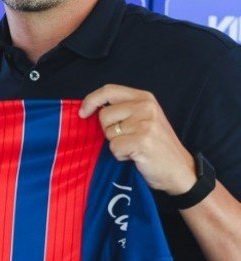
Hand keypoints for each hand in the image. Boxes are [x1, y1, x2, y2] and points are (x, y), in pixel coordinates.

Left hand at [79, 84, 195, 194]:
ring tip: (134, 147)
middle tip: (128, 139)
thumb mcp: (144, 119)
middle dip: (109, 131)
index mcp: (144, 98)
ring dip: (116, 145)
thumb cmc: (156, 146)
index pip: (109, 90)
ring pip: (108, 133)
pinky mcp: (142, 141)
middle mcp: (146, 107)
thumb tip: (90, 109)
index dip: (91, 100)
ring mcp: (145, 123)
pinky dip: (121, 156)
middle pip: (104, 115)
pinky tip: (136, 156)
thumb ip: (123, 110)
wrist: (179, 170)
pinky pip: (114, 148)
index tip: (82, 114)